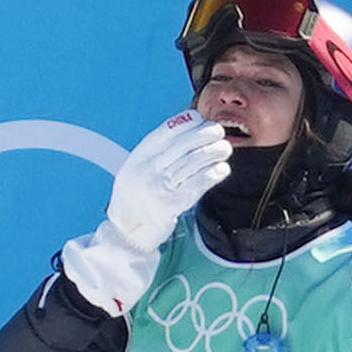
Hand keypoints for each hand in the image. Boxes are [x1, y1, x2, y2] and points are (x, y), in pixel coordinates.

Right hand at [61, 112, 232, 316]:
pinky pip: (195, 186)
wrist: (126, 232)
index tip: (200, 118)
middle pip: (181, 146)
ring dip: (212, 153)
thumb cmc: (134, 198)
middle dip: (203, 135)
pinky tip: (222, 169)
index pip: (164, 133)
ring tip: (224, 148)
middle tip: (218, 132)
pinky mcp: (170, 206)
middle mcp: (147, 170)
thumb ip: (155, 152)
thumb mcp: (135, 169)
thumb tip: (186, 129)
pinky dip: (211, 175)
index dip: (185, 123)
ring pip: (191, 163)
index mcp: (138, 158)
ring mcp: (158, 188)